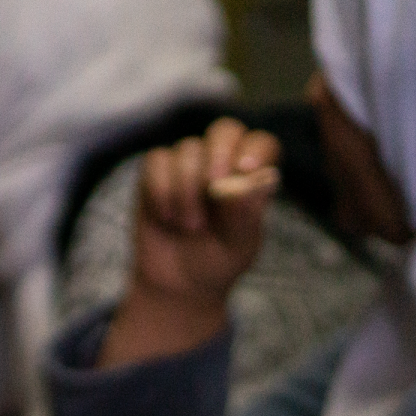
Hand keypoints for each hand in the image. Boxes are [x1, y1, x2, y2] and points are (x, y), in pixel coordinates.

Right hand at [98, 119, 278, 368]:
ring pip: (187, 149)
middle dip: (218, 155)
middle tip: (212, 187)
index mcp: (252, 175)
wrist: (178, 284)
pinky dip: (160, 188)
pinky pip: (156, 161)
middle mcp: (221, 162)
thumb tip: (256, 179)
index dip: (254, 150)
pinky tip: (166, 216)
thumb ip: (248, 213)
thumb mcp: (240, 244)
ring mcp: (187, 165)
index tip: (245, 170)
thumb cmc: (218, 262)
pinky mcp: (155, 175)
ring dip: (187, 189)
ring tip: (189, 226)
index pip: (260, 144)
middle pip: (224, 130)